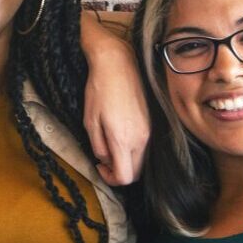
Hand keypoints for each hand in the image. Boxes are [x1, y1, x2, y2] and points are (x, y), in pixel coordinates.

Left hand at [80, 15, 147, 185]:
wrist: (118, 63)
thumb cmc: (100, 90)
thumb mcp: (90, 121)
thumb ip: (99, 146)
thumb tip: (106, 160)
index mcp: (123, 140)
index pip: (125, 177)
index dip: (111, 179)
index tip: (100, 168)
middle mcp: (142, 138)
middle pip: (136, 172)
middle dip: (119, 172)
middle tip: (104, 161)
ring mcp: (150, 130)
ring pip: (143, 160)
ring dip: (127, 161)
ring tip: (110, 146)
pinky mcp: (153, 122)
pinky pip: (146, 145)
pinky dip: (133, 149)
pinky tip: (120, 135)